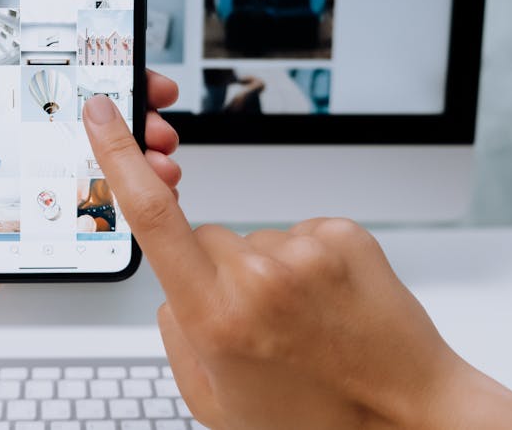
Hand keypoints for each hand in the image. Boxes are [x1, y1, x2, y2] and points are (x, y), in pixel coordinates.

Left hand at [0, 0, 183, 353]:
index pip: (45, 82)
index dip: (91, 71)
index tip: (129, 64)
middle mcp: (6, 152)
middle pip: (79, 122)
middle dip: (126, 119)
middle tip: (159, 122)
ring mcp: (23, 191)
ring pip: (90, 165)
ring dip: (131, 161)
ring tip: (160, 165)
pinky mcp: (33, 230)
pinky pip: (81, 209)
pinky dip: (117, 202)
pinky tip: (140, 201)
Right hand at [82, 95, 511, 429]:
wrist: (409, 416)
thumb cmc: (315, 419)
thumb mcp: (213, 401)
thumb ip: (174, 337)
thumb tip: (170, 289)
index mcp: (215, 318)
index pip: (151, 215)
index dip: (117, 154)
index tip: (102, 113)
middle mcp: (258, 277)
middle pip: (203, 236)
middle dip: (213, 270)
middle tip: (256, 321)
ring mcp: (305, 252)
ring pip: (252, 239)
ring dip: (264, 270)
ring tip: (301, 320)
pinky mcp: (343, 234)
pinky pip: (296, 232)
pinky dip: (304, 262)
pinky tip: (326, 303)